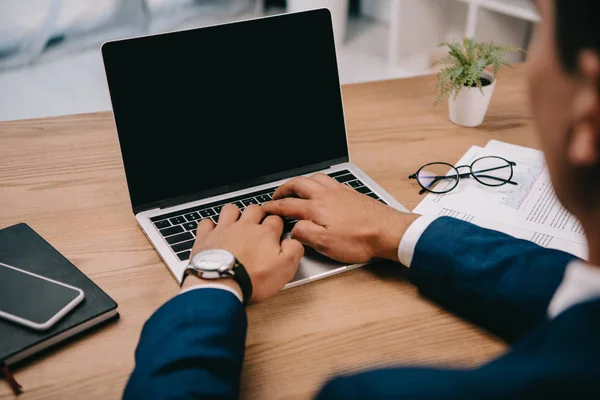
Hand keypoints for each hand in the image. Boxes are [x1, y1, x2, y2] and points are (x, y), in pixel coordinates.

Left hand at [188, 204, 303, 301]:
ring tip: (237, 223)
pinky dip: (210, 226)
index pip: (276, 219)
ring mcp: (224, 230)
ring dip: (235, 214)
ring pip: (231, 210)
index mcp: (265, 233)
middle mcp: (245, 227)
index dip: (278, 224)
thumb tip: (294, 241)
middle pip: (254, 210)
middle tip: (259, 224)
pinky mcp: (206, 238)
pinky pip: (207, 223)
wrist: (221, 285)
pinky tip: (214, 232)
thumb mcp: (285, 269)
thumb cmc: (252, 279)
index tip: (278, 230)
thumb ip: (294, 250)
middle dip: (258, 214)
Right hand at [262, 173, 419, 263]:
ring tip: (295, 188)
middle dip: (284, 188)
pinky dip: (318, 182)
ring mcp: (339, 191)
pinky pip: (329, 180)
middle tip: (277, 195)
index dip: (273, 207)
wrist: (388, 231)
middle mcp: (326, 195)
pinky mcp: (351, 193)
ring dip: (301, 181)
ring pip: (314, 178)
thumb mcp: (326, 244)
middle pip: (298, 184)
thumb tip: (293, 228)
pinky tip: (321, 188)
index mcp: (317, 207)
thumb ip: (305, 234)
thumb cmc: (360, 239)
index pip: (288, 205)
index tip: (265, 209)